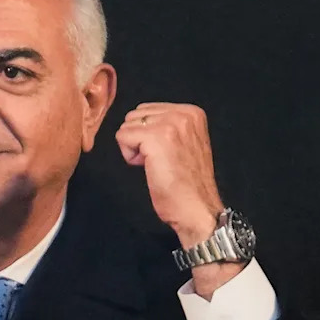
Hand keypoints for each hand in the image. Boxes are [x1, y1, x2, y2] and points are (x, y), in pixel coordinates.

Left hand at [115, 103, 243, 297]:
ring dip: (134, 147)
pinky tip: (148, 168)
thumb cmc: (188, 185)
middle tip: (159, 161)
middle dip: (139, 139)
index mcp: (192, 113)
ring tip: (156, 164)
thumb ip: (169, 127)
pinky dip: (129, 156)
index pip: (148, 110)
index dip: (148, 135)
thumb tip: (139, 123)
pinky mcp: (155, 139)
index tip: (166, 154)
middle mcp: (183, 114)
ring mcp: (170, 125)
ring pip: (127, 125)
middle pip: (135, 116)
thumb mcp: (185, 143)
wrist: (197, 209)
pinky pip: (122, 137)